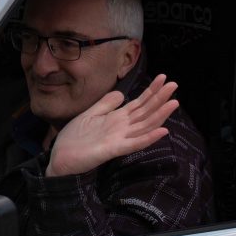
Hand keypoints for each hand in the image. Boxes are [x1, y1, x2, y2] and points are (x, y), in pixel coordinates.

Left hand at [45, 74, 178, 176]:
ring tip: (173, 102)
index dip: (151, 91)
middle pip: (145, 112)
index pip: (139, 103)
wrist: (60, 157)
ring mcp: (120, 139)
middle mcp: (122, 128)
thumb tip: (122, 93)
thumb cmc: (75, 139)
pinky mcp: (113, 150)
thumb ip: (106, 104)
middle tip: (174, 85)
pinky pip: (134, 143)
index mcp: (117, 119)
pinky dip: (148, 137)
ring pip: (144, 126)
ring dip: (160, 115)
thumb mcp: (90, 114)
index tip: (163, 78)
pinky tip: (162, 130)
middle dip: (160, 98)